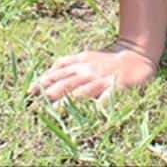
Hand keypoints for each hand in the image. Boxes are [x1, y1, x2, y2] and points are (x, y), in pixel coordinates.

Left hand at [28, 44, 157, 103]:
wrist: (136, 56)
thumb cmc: (108, 61)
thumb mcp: (87, 57)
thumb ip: (70, 63)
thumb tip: (49, 69)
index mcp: (81, 62)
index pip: (58, 71)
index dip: (43, 80)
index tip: (29, 92)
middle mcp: (89, 70)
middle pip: (66, 82)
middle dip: (50, 92)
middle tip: (35, 103)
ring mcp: (102, 79)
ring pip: (82, 90)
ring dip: (68, 100)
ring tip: (54, 110)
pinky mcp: (117, 86)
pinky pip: (108, 96)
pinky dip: (101, 103)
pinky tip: (95, 110)